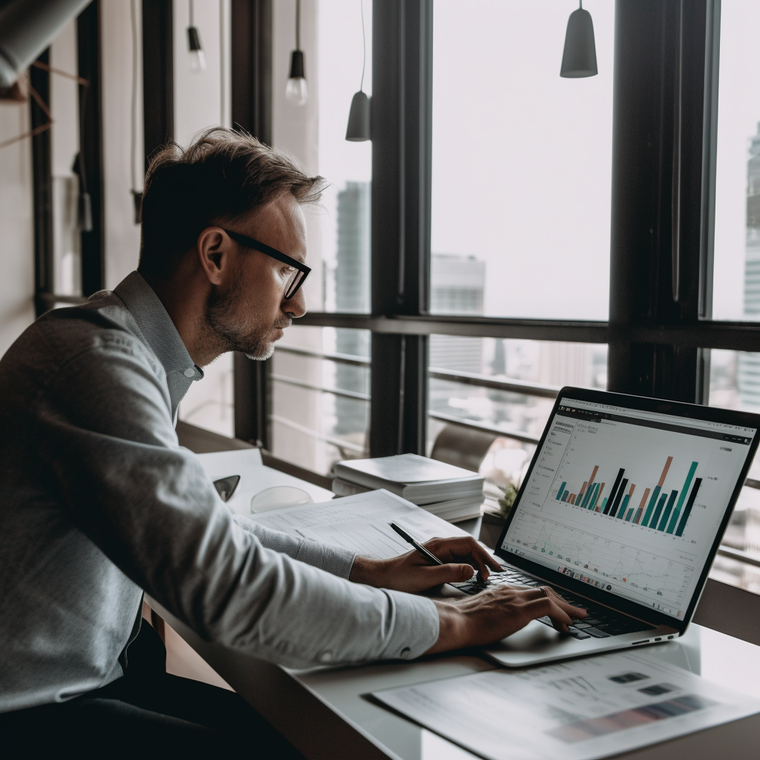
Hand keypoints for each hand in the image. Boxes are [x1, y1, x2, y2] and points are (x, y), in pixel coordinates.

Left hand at [349, 536, 501, 593]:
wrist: (383, 578)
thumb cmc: (399, 576)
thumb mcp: (424, 577)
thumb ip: (448, 572)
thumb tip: (470, 570)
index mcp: (438, 546)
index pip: (468, 544)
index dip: (483, 555)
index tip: (492, 569)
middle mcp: (441, 547)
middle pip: (469, 549)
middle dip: (484, 561)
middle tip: (494, 576)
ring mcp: (440, 555)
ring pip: (466, 556)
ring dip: (478, 566)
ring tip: (486, 579)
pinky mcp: (439, 563)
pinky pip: (459, 563)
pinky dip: (470, 570)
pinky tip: (474, 579)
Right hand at [426, 585, 587, 653]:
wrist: (455, 621)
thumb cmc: (462, 621)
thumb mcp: (481, 612)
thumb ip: (493, 611)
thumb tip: (499, 620)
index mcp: (502, 591)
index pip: (531, 591)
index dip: (547, 599)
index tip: (556, 608)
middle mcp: (510, 591)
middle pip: (544, 591)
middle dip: (562, 602)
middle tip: (575, 612)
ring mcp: (515, 599)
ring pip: (549, 597)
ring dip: (566, 608)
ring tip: (578, 618)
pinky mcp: (519, 610)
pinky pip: (548, 606)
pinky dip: (561, 614)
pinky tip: (566, 623)